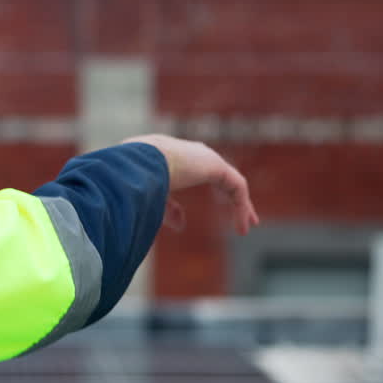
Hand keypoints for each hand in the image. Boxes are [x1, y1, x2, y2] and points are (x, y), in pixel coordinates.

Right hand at [122, 133, 258, 234]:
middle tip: (243, 218)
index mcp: (174, 157)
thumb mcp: (152, 197)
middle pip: (220, 177)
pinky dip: (241, 206)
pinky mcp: (216, 165)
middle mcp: (192, 154)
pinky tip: (242, 226)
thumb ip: (167, 209)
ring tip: (246, 227)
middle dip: (232, 198)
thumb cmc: (135, 179)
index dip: (203, 192)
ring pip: (231, 184)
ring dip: (241, 206)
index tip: (199, 214)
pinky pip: (236, 187)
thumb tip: (181, 225)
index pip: (195, 173)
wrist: (137, 164)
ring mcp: (205, 157)